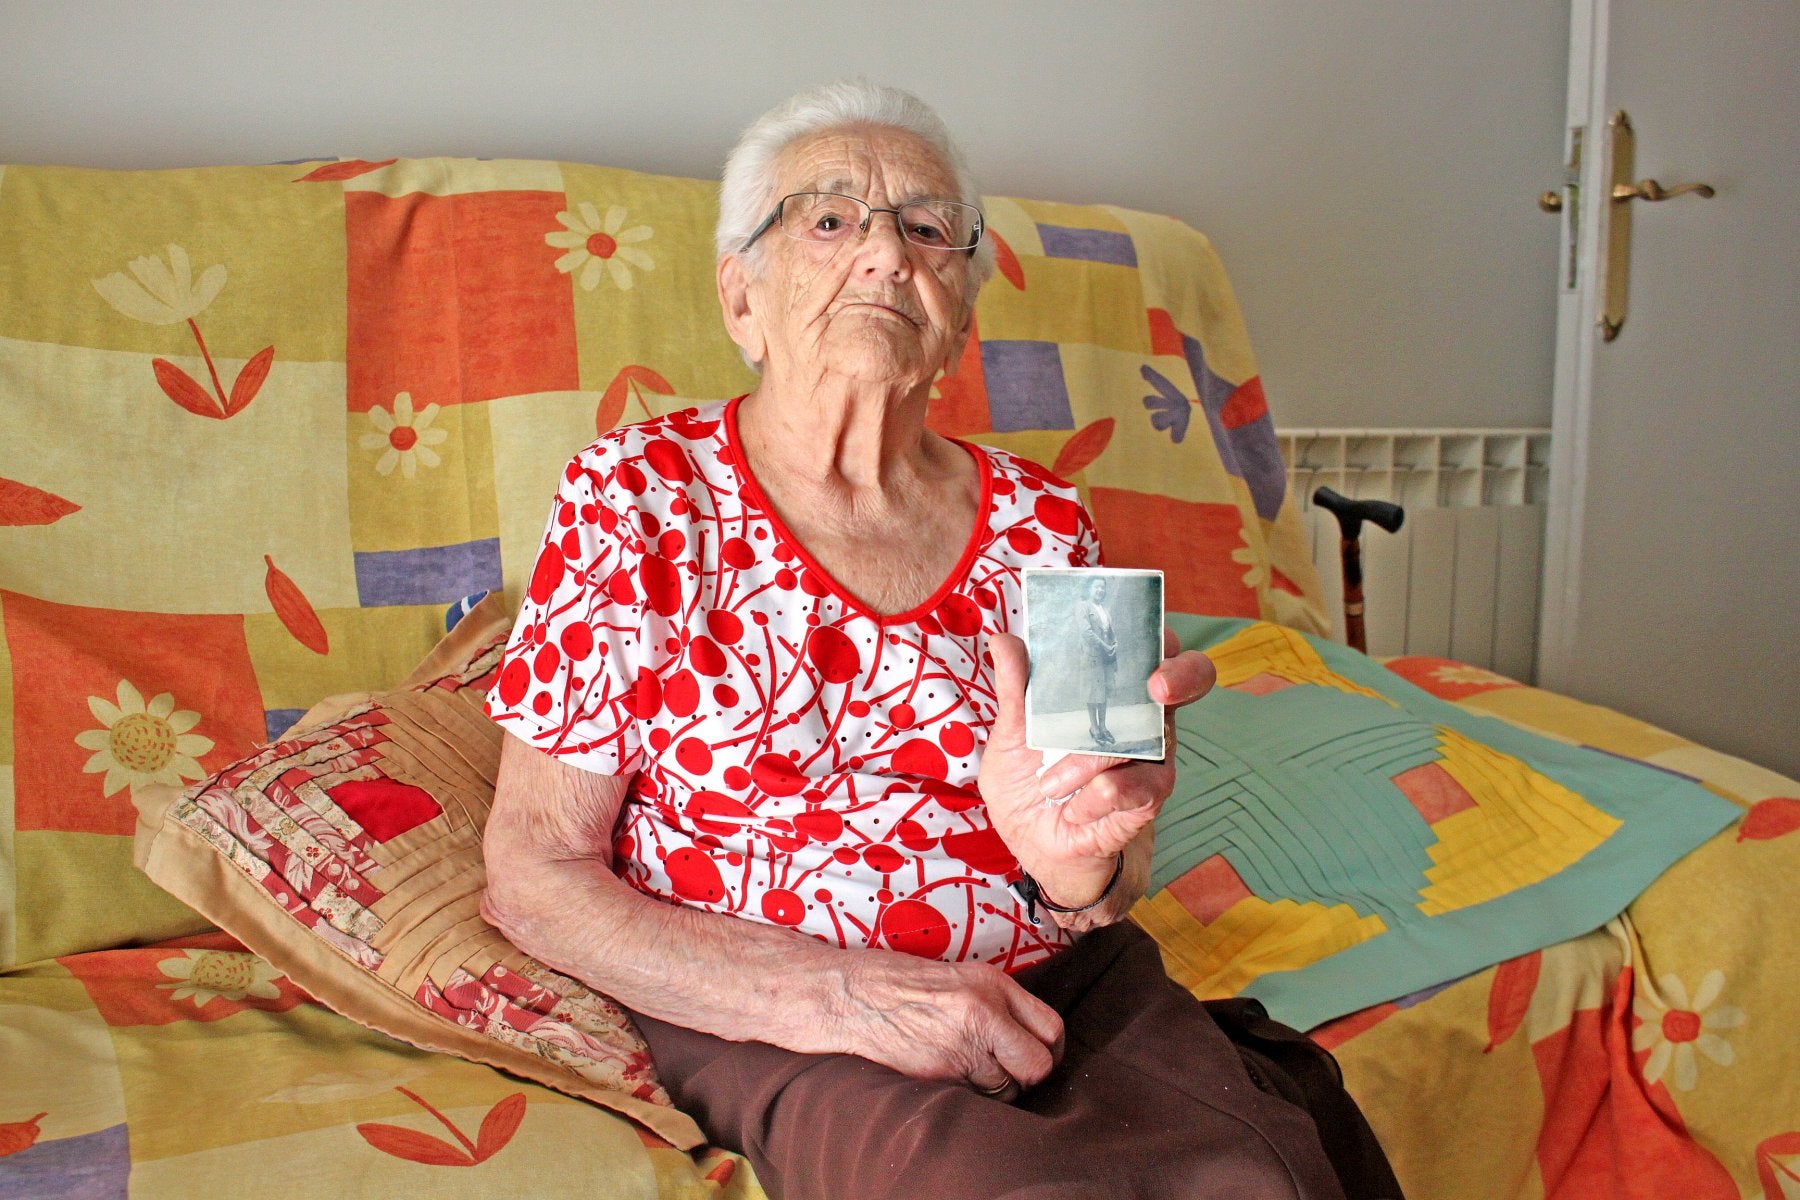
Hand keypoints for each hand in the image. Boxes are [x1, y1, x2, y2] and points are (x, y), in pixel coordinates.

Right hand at [831, 948, 1062, 1099]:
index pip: (1051, 1027)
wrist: (850, 995)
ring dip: (994, 1088)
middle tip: (1009, 1073)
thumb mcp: (959, 975)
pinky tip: (949, 1075)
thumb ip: (997, 1001)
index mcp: (992, 984)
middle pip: (1038, 1065)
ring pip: (1006, 1089)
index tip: (1037, 1055)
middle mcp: (983, 1013)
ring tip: (968, 1069)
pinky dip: (968, 1094)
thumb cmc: (900, 982)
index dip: (1049, 1049)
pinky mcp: (940, 1073)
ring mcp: (961, 1045)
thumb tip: (1027, 1034)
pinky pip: (974, 1097)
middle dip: (1028, 1076)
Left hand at [978, 629, 1215, 906]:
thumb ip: (1015, 691)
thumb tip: (1005, 640)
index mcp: (1112, 689)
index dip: (1156, 629)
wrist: (1035, 848)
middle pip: (1191, 676)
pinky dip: (1096, 797)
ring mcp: (1153, 755)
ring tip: (1052, 784)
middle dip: (1182, 674)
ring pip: (1148, 737)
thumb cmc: (1028, 782)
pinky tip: (1074, 809)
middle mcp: (1142, 714)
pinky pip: (1133, 787)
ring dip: (1091, 759)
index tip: (1142, 630)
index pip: (1149, 643)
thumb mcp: (1010, 737)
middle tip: (1157, 685)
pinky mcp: (1151, 797)